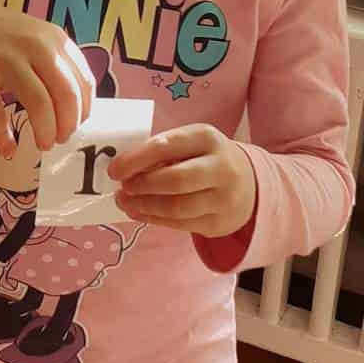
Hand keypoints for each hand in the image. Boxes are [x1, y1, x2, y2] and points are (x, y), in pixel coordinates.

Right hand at [0, 0, 92, 155]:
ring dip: (45, 131)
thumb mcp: (31, 35)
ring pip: (39, 103)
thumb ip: (53, 60)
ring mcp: (3, 59)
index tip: (78, 124)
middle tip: (62, 139)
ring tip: (44, 144)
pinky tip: (8, 148)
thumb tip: (75, 105)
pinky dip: (4, 137)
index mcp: (51, 37)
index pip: (83, 79)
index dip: (84, 109)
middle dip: (69, 124)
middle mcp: (32, 45)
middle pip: (66, 94)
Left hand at [109, 124, 256, 237]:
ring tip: (124, 201)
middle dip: (141, 186)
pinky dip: (153, 219)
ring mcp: (223, 198)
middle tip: (122, 188)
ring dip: (143, 206)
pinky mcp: (218, 223)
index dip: (136, 159)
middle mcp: (220, 167)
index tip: (114, 170)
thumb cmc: (206, 159)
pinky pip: (180, 224)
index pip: (166, 146)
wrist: (249, 184)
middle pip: (174, 180)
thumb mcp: (191, 144)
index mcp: (207, 138)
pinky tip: (138, 212)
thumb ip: (163, 151)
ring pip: (176, 207)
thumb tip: (123, 168)